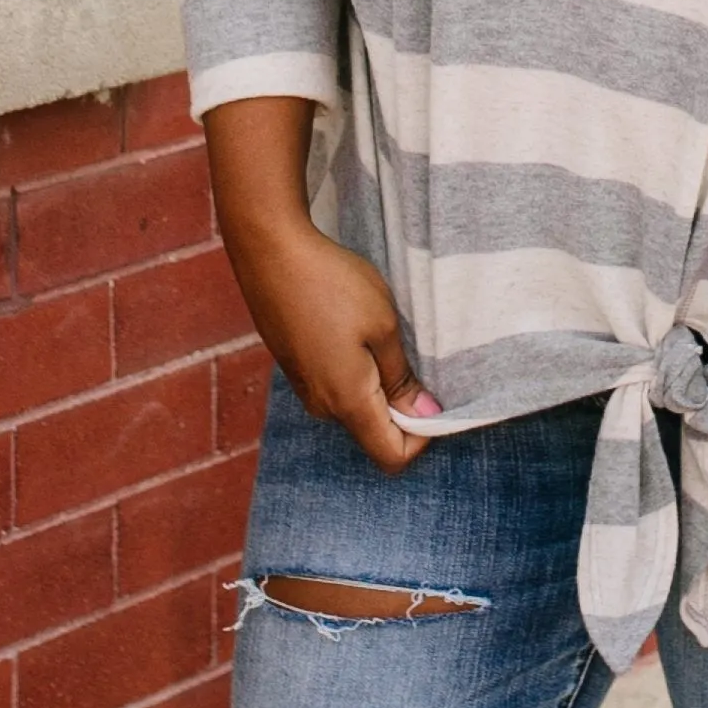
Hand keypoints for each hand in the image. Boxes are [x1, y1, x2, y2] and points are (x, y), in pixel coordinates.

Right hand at [202, 94, 438, 472]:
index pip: (391, 457)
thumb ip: (402, 376)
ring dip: (377, 385)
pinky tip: (354, 328)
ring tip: (384, 336)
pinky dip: (355, 371)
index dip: (422, 439)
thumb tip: (424, 416)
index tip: (436, 399)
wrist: (270, 250)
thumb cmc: (332, 284)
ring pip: (354, 406)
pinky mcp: (294, 365)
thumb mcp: (383, 325)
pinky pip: (334, 385)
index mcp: (348, 402)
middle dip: (402, 409)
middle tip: (416, 357)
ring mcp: (304, 386)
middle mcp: (322, 405)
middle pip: (373, 432)